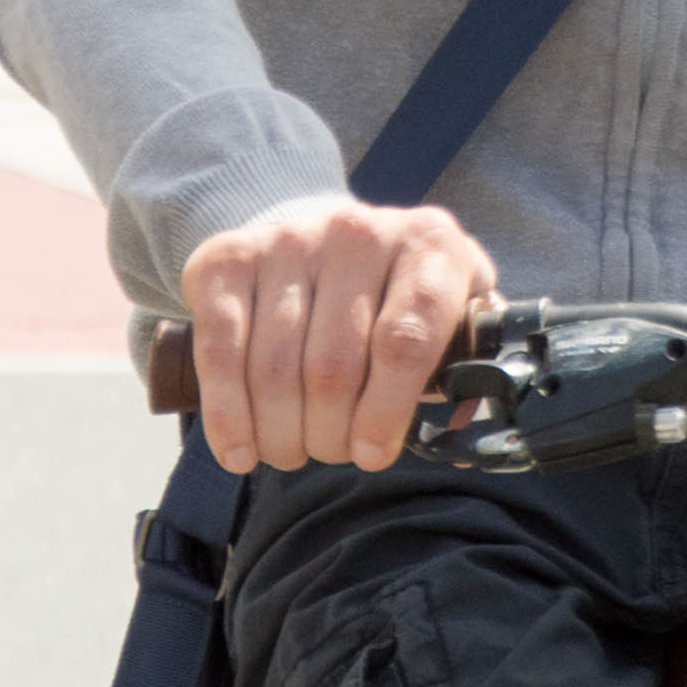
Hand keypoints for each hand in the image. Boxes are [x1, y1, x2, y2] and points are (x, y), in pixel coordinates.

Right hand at [177, 197, 495, 474]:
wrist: (326, 233)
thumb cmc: (396, 293)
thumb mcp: (450, 311)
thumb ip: (465, 366)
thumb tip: (461, 432)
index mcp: (427, 246)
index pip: (404, 340)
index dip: (386, 411)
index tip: (372, 454)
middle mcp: (357, 233)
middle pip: (333, 367)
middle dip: (329, 434)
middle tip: (332, 452)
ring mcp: (288, 240)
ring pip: (274, 369)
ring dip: (280, 434)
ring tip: (291, 450)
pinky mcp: (228, 259)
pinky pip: (220, 352)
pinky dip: (226, 416)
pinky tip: (240, 451)